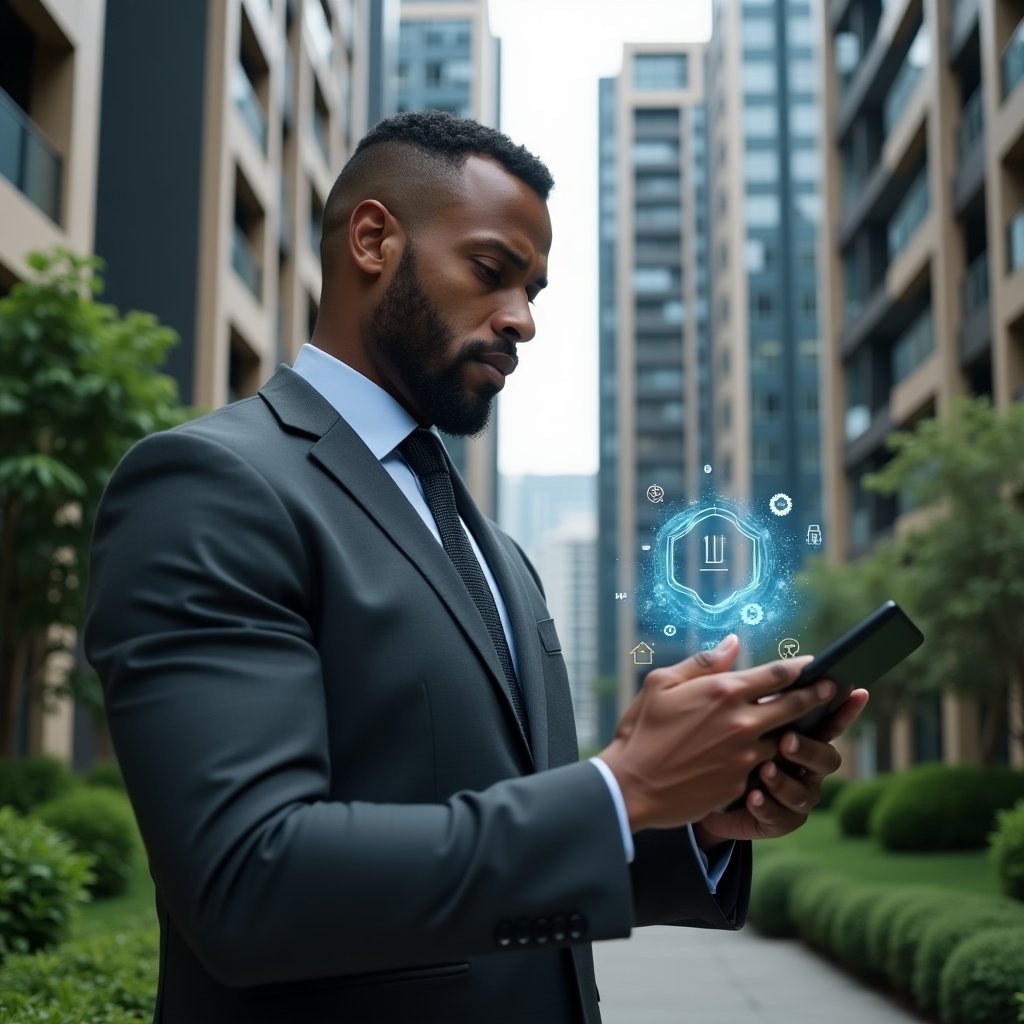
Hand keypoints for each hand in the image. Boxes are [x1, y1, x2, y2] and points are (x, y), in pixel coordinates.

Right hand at [597, 636, 835, 831]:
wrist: (633, 785)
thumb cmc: (641, 730)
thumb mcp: (661, 683)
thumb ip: (703, 663)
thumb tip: (733, 642)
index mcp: (723, 692)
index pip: (775, 674)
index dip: (799, 668)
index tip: (815, 664)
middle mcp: (741, 722)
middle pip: (794, 705)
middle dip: (817, 694)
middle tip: (832, 687)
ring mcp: (745, 755)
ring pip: (787, 739)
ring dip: (800, 730)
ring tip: (812, 722)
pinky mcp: (742, 782)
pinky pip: (768, 766)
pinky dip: (776, 758)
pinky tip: (780, 755)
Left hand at [693, 686, 868, 843]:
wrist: (693, 790)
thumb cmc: (706, 741)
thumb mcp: (711, 705)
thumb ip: (725, 678)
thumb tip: (734, 640)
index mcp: (794, 732)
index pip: (824, 718)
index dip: (843, 707)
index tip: (854, 691)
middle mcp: (801, 764)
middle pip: (824, 756)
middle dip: (809, 747)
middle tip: (786, 739)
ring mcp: (792, 794)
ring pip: (805, 790)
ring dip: (787, 780)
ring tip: (764, 770)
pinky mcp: (775, 819)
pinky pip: (781, 816)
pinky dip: (769, 805)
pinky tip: (753, 797)